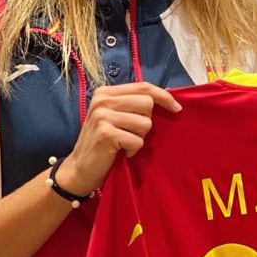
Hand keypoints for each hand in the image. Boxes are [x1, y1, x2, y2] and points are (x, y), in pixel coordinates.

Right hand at [57, 82, 180, 195]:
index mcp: (105, 93)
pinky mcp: (106, 133)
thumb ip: (133, 105)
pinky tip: (122, 152)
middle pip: (147, 103)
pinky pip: (137, 140)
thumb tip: (168, 100)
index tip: (176, 108)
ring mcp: (102, 116)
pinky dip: (134, 149)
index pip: (143, 87)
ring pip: (145, 123)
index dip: (163, 96)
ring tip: (125, 143)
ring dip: (140, 137)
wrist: (80, 169)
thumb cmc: (103, 143)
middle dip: (147, 122)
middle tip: (132, 133)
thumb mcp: (115, 117)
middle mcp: (102, 100)